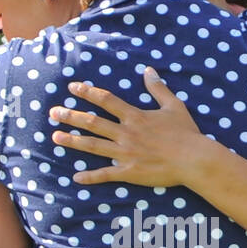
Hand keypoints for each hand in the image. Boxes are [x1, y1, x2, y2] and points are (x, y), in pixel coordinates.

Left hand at [49, 69, 216, 187]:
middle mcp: (126, 133)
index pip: (106, 100)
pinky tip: (76, 177)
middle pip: (92, 122)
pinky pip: (105, 174)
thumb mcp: (173, 106)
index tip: (72, 88)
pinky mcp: (129, 172)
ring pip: (93, 146)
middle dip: (71, 116)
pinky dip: (90, 177)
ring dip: (72, 141)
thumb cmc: (186, 133)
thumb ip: (158, 88)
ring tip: (55, 137)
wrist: (194, 159)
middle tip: (53, 112)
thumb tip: (148, 70)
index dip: (88, 92)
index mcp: (135, 116)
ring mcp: (125, 153)